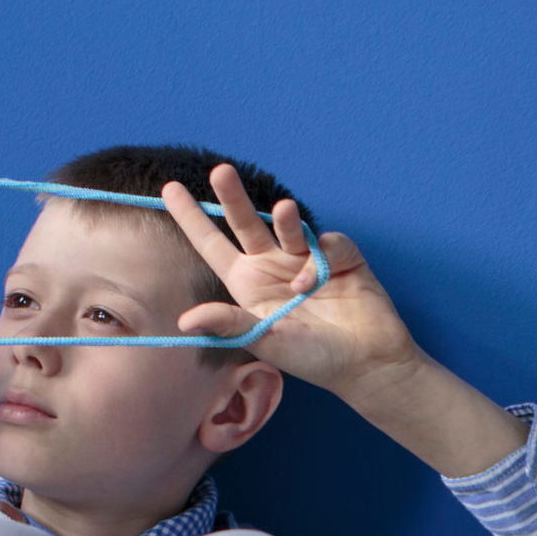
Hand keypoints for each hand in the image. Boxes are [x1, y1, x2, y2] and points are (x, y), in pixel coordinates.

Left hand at [161, 165, 419, 396]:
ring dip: (285, 217)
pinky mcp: (341, 258)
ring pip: (288, 224)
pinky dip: (325, 256)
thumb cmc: (313, 358)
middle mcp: (273, 266)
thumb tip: (184, 320)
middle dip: (232, 196)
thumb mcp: (266, 342)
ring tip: (285, 211)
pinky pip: (328, 243)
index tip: (169, 188)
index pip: (213, 246)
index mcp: (249, 284)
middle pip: (245, 224)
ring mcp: (306, 259)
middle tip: (221, 171)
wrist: (367, 364)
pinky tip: (325, 281)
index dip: (192, 218)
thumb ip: (229, 324)